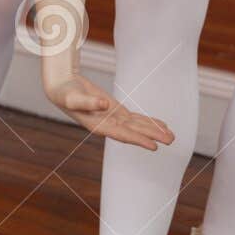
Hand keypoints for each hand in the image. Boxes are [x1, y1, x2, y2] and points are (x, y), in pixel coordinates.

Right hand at [45, 73, 173, 150]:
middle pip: (135, 132)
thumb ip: (88, 102)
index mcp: (99, 126)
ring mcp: (114, 118)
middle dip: (153, 136)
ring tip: (171, 136)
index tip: (153, 146)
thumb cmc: (65, 94)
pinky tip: (160, 125)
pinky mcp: (116, 111)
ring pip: (138, 126)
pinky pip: (135, 118)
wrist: (63, 88)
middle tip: (171, 140)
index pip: (122, 135)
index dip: (138, 140)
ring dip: (154, 130)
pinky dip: (148, 121)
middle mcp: (109, 125)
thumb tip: (104, 105)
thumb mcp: (73, 98)